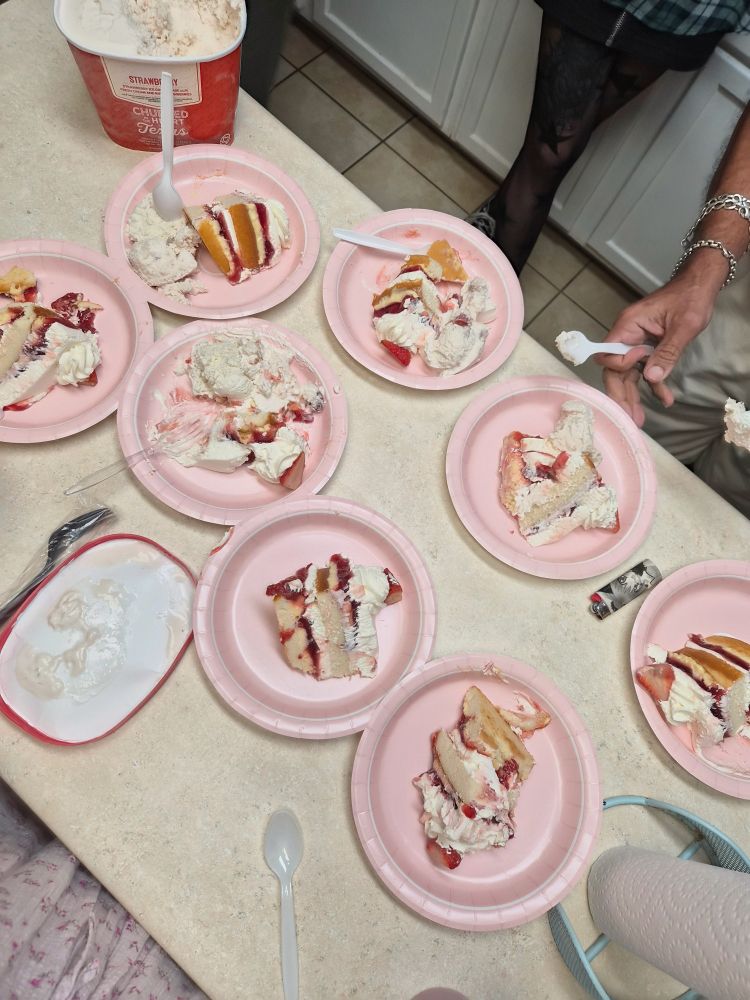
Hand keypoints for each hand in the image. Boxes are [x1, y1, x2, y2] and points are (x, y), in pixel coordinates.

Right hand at [596, 267, 719, 425]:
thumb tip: (651, 377)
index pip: (609, 354)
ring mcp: (635, 343)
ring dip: (634, 396)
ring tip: (640, 419)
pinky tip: (664, 399)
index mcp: (628, 325)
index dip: (621, 366)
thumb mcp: (684, 326)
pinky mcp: (646, 349)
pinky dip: (653, 385)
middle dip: (621, 394)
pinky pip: (643, 370)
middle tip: (630, 418)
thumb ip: (667, 352)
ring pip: (627, 375)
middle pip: (615, 370)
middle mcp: (627, 336)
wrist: (700, 285)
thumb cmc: (691, 298)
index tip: (643, 365)